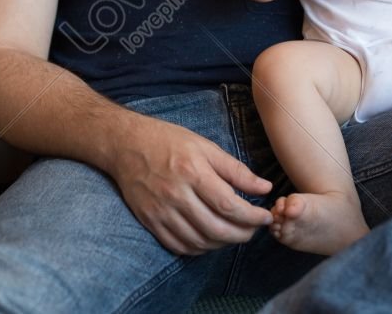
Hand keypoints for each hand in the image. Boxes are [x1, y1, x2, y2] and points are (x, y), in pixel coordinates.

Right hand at [110, 119, 272, 255]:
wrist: (126, 145)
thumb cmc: (168, 141)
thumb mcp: (205, 147)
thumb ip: (235, 170)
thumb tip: (265, 188)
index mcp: (193, 173)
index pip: (229, 206)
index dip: (252, 217)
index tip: (265, 217)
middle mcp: (176, 195)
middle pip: (216, 229)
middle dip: (242, 234)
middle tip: (253, 230)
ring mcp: (161, 211)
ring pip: (199, 241)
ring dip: (223, 243)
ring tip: (234, 233)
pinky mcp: (150, 221)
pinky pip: (179, 246)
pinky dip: (199, 248)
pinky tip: (209, 239)